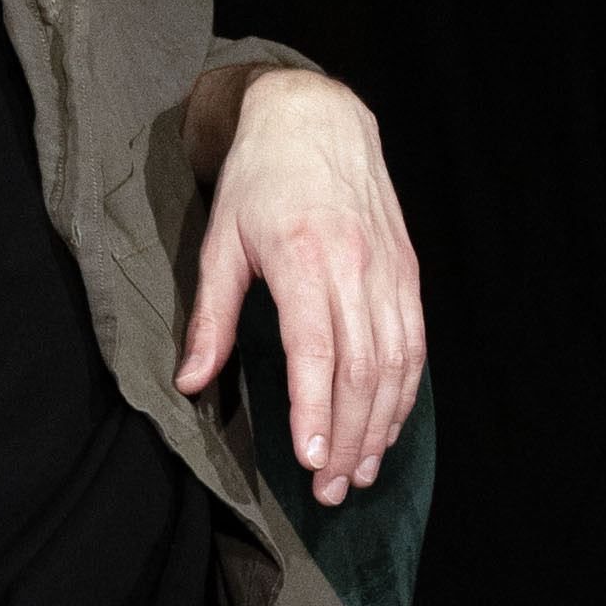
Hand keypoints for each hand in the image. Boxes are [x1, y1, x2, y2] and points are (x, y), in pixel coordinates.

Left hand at [174, 69, 425, 507]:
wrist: (316, 115)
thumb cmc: (262, 177)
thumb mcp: (220, 242)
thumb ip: (210, 318)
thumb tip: (190, 383)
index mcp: (304, 257)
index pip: (317, 349)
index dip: (317, 409)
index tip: (311, 459)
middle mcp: (357, 266)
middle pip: (363, 369)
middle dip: (350, 437)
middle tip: (331, 490)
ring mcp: (390, 269)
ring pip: (396, 364)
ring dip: (381, 426)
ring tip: (358, 474)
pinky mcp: (408, 271)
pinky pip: (415, 344)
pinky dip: (405, 394)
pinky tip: (387, 427)